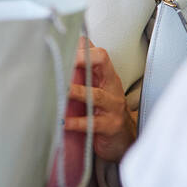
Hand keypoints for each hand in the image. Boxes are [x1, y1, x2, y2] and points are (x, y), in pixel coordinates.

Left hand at [63, 38, 136, 162]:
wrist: (125, 137)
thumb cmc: (106, 110)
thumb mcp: (97, 88)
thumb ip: (83, 73)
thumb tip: (62, 56)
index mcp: (106, 75)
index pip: (97, 52)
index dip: (82, 48)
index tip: (62, 49)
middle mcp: (111, 86)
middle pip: (102, 61)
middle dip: (82, 59)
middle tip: (62, 62)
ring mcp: (112, 106)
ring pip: (95, 94)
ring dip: (76, 92)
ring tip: (61, 91)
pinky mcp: (110, 126)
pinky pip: (92, 123)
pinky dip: (76, 122)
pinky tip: (63, 122)